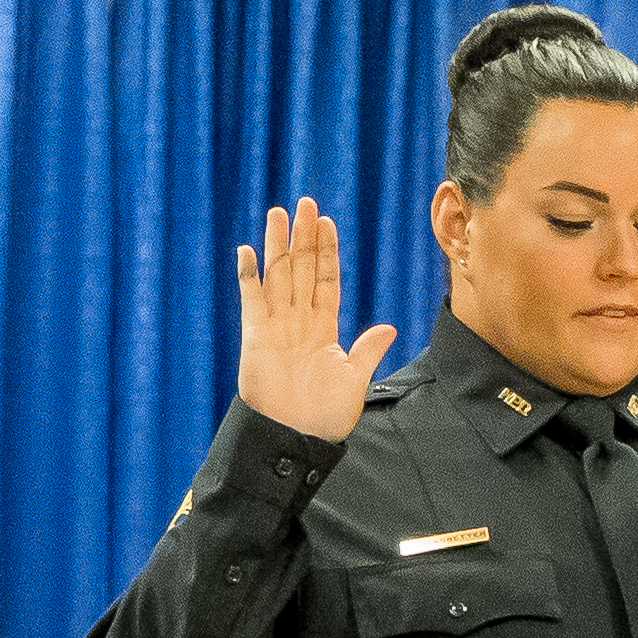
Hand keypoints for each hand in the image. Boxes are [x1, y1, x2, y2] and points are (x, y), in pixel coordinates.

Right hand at [232, 199, 394, 441]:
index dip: (327, 252)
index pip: (326, 280)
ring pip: (278, 275)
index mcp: (324, 328)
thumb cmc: (325, 415)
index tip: (327, 224)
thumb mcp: (355, 380)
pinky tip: (248, 251)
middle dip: (304, 236)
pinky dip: (249, 276)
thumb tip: (390, 328)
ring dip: (278, 244)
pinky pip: (251, 299)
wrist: (296, 435)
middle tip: (305, 202)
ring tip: (278, 213)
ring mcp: (276, 325)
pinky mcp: (255, 335)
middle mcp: (299, 321)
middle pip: (302, 268)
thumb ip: (368, 350)